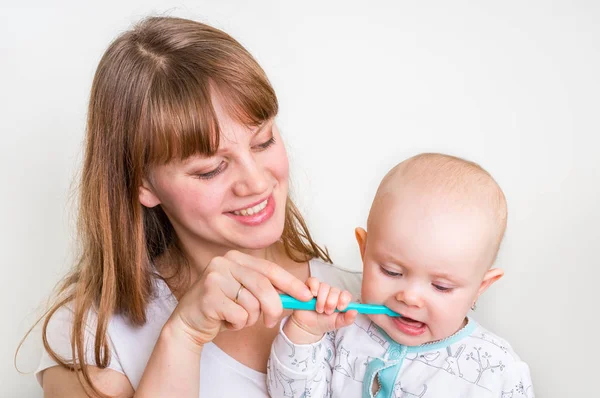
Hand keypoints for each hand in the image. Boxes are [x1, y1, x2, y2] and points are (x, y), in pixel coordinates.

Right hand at [164, 250, 311, 350]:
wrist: (189, 323)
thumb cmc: (223, 308)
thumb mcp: (245, 293)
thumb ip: (266, 289)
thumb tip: (300, 294)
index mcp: (235, 258)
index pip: (270, 269)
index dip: (291, 283)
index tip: (306, 296)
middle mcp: (224, 263)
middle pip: (264, 286)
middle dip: (274, 307)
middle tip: (271, 321)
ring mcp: (214, 278)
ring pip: (252, 304)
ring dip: (250, 318)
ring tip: (237, 317)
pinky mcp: (208, 297)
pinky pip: (240, 316)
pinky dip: (238, 325)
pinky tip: (225, 321)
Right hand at [283, 277, 356, 343]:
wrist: (308, 326)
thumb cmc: (323, 323)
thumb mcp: (337, 323)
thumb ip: (347, 319)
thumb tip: (355, 312)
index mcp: (339, 299)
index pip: (345, 294)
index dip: (344, 299)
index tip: (340, 308)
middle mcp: (331, 293)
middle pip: (335, 290)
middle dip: (331, 302)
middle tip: (327, 311)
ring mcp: (320, 289)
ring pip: (324, 286)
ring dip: (322, 299)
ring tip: (319, 309)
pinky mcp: (309, 287)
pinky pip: (313, 281)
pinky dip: (314, 287)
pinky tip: (312, 296)